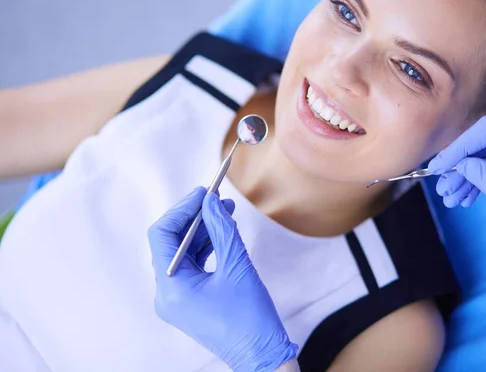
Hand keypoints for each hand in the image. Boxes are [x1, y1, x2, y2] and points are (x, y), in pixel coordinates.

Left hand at [147, 187, 297, 371]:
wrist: (260, 355)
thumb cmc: (250, 318)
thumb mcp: (237, 266)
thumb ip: (221, 229)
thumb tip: (211, 201)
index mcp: (171, 287)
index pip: (163, 235)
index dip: (182, 209)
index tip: (203, 193)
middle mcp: (167, 293)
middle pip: (171, 243)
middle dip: (194, 217)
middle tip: (214, 197)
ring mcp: (177, 299)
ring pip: (183, 253)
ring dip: (202, 230)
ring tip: (225, 210)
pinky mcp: (189, 300)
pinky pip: (192, 266)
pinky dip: (206, 247)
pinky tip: (223, 231)